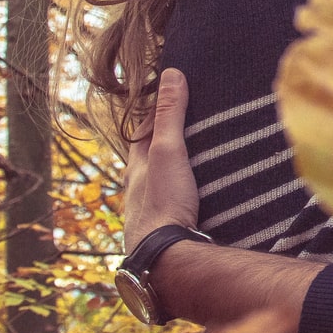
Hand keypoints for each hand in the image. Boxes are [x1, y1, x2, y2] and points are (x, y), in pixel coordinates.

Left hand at [122, 67, 200, 253]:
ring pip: (160, 188)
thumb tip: (171, 74)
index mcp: (135, 170)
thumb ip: (170, 116)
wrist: (165, 257)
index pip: (141, 135)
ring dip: (174, 176)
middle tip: (185, 132)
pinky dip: (183, 199)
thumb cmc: (163, 203)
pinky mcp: (167, 232)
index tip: (168, 100)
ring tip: (197, 166)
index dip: (154, 117)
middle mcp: (138, 192)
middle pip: (148, 163)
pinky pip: (174, 208)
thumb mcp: (168, 151)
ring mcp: (151, 214)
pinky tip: (198, 202)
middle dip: (163, 147)